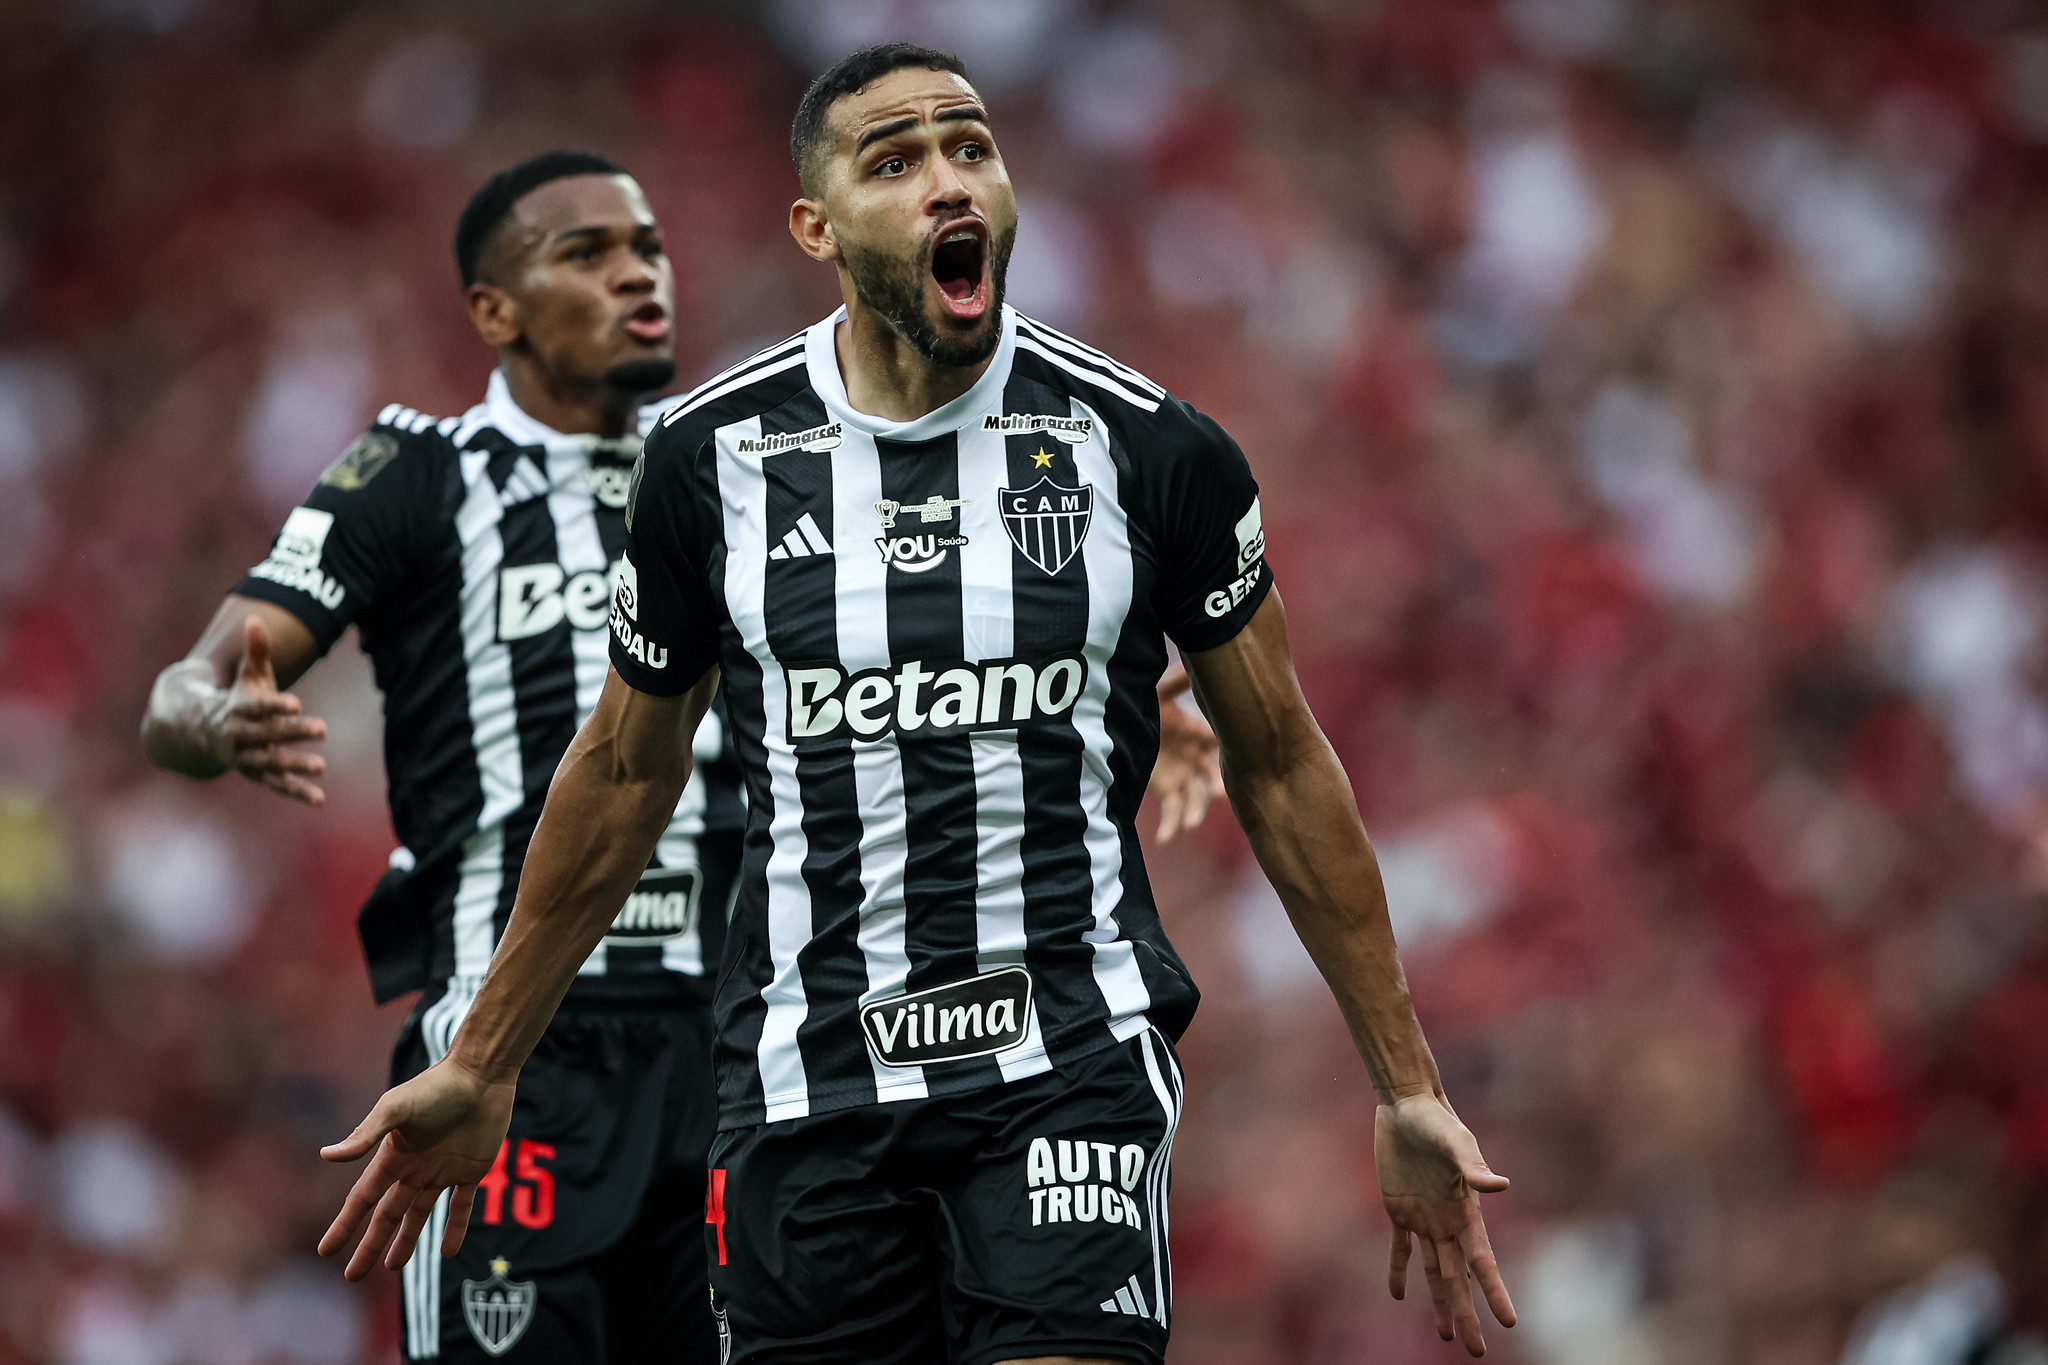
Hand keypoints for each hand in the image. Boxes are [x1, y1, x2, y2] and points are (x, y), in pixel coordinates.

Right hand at [214, 615, 326, 803]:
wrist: (201, 734)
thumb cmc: (234, 699)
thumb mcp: (246, 676)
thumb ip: (255, 651)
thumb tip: (256, 618)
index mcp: (236, 710)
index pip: (256, 707)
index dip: (274, 705)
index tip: (295, 702)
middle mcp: (239, 736)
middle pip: (267, 735)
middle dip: (292, 732)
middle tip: (323, 728)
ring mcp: (247, 758)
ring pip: (270, 763)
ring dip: (294, 765)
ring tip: (321, 765)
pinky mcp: (258, 774)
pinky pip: (276, 785)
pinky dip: (295, 792)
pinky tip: (319, 798)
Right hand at [317, 1057, 515, 1280]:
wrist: (481, 1073)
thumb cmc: (436, 1086)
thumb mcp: (396, 1108)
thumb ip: (365, 1135)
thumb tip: (326, 1156)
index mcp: (393, 1156)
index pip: (363, 1199)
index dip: (345, 1225)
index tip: (325, 1251)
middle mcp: (414, 1167)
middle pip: (388, 1215)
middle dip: (370, 1244)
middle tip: (352, 1276)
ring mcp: (443, 1170)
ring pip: (420, 1215)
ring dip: (406, 1241)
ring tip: (393, 1267)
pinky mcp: (473, 1170)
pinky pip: (462, 1207)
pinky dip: (455, 1229)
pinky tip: (447, 1253)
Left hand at [1152, 666, 1222, 842]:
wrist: (1125, 721)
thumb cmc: (1149, 703)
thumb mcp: (1159, 690)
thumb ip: (1177, 679)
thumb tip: (1197, 663)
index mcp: (1201, 732)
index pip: (1218, 742)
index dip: (1225, 750)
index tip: (1230, 756)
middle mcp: (1198, 757)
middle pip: (1212, 774)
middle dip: (1215, 785)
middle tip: (1217, 795)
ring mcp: (1184, 775)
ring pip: (1195, 798)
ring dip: (1195, 812)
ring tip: (1190, 825)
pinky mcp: (1168, 790)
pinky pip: (1172, 812)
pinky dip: (1170, 827)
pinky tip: (1164, 839)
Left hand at [1377, 1094, 1514, 1355]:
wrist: (1406, 1104)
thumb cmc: (1436, 1119)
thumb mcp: (1456, 1141)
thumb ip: (1473, 1166)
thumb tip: (1500, 1185)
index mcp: (1466, 1211)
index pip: (1482, 1262)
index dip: (1495, 1292)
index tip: (1510, 1322)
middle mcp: (1448, 1222)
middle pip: (1459, 1278)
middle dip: (1467, 1314)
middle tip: (1477, 1351)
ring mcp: (1424, 1219)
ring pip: (1433, 1272)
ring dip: (1440, 1303)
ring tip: (1445, 1336)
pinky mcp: (1398, 1210)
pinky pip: (1399, 1249)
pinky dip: (1399, 1272)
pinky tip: (1398, 1295)